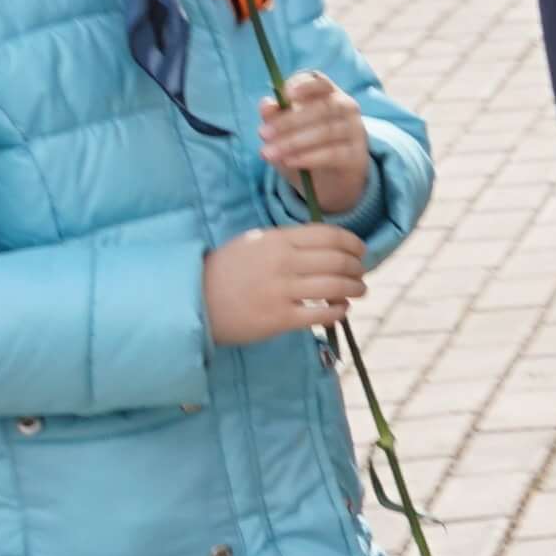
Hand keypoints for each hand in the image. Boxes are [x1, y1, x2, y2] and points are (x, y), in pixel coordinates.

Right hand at [203, 222, 368, 344]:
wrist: (193, 300)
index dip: (353, 244)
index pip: (331, 236)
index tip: (361, 251)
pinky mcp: (279, 318)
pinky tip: (341, 310)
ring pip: (335, 287)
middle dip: (357, 268)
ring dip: (355, 289)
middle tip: (361, 274)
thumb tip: (328, 245)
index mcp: (278, 240)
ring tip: (358, 291)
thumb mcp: (254, 244)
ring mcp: (281, 291)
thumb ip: (288, 242)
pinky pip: (321, 314)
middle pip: (338, 261)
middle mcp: (283, 263)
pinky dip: (339, 311)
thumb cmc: (226, 271)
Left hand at [255, 70, 375, 216]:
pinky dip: (308, 157)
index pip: (319, 82)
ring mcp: (354, 131)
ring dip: (293, 142)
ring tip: (269, 153)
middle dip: (289, 120)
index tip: (284, 95)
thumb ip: (275, 118)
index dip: (303, 85)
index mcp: (328, 94)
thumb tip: (266, 104)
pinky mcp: (356, 155)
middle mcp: (346, 108)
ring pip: (326, 131)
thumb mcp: (284, 132)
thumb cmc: (305, 148)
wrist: (330, 181)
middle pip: (322, 107)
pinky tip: (288, 161)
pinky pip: (333, 153)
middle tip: (262, 133)